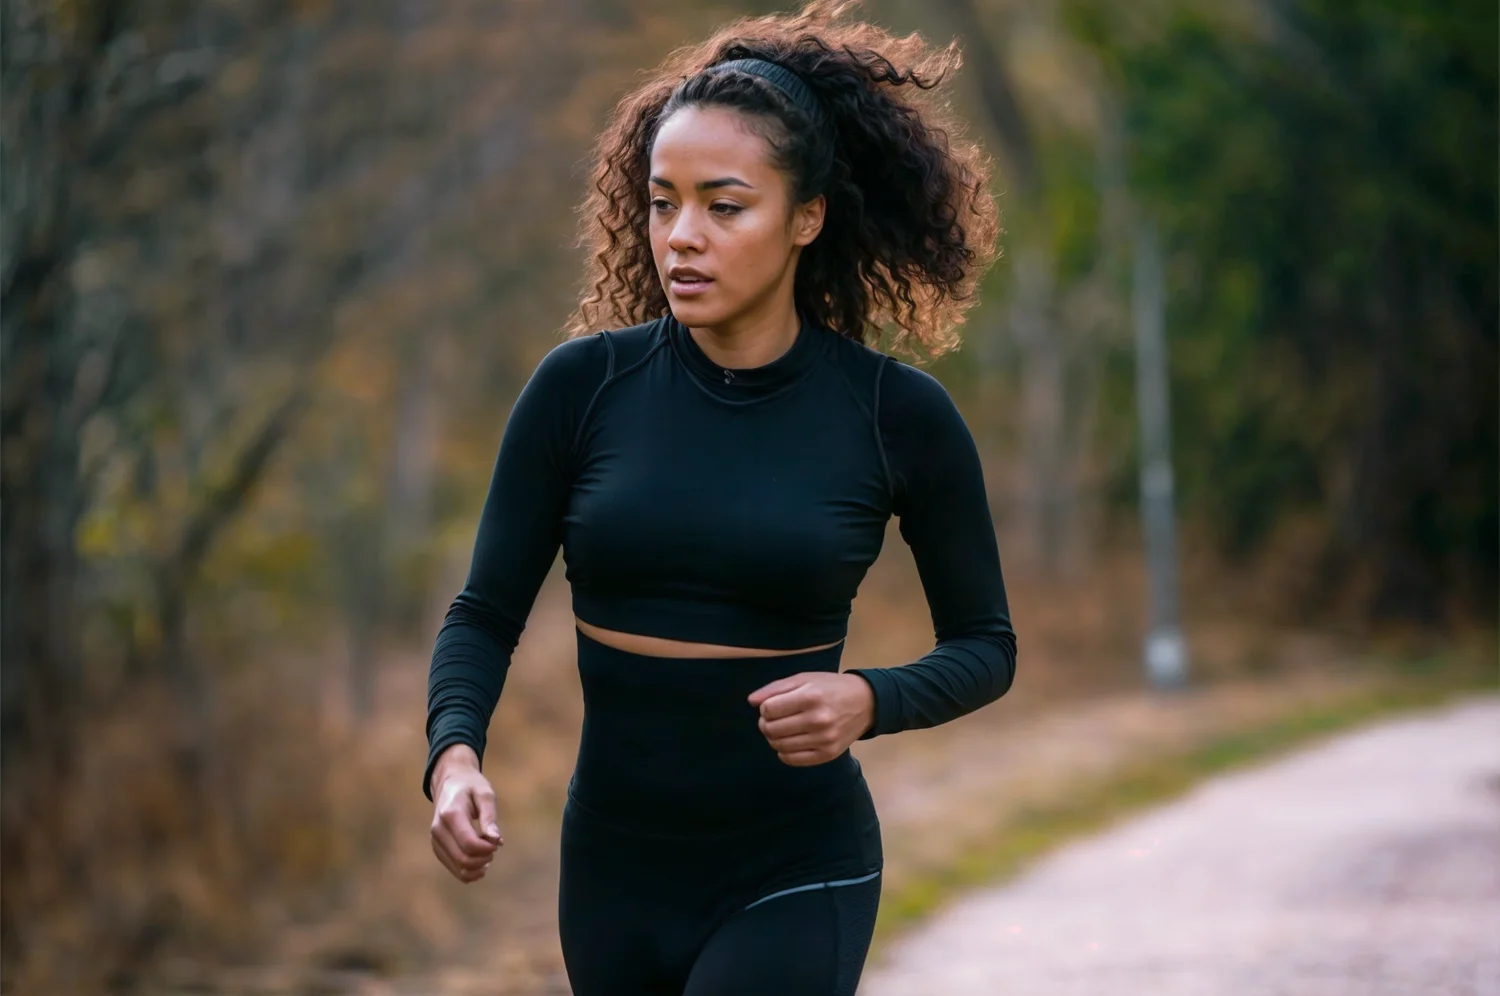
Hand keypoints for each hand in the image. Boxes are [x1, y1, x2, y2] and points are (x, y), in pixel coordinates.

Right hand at [429, 744, 502, 883]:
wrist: (449, 784)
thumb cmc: (471, 787)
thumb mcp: (485, 794)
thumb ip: (490, 816)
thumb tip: (496, 840)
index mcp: (450, 815)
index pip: (469, 844)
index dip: (488, 848)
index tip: (498, 841)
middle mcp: (438, 830)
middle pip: (463, 859)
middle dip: (484, 859)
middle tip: (495, 846)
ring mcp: (435, 841)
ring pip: (458, 869)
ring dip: (478, 867)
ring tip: (488, 854)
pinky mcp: (437, 849)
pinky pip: (454, 869)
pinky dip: (470, 871)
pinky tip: (481, 862)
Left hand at [748, 672, 874, 766]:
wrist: (866, 702)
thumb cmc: (830, 687)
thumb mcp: (804, 679)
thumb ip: (775, 688)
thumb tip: (751, 701)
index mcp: (811, 697)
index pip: (769, 709)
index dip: (765, 708)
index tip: (773, 705)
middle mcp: (818, 720)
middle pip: (771, 729)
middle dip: (766, 724)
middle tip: (773, 719)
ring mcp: (824, 740)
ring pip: (779, 746)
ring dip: (774, 738)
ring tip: (782, 729)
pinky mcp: (828, 754)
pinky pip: (793, 760)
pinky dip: (784, 752)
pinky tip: (790, 742)